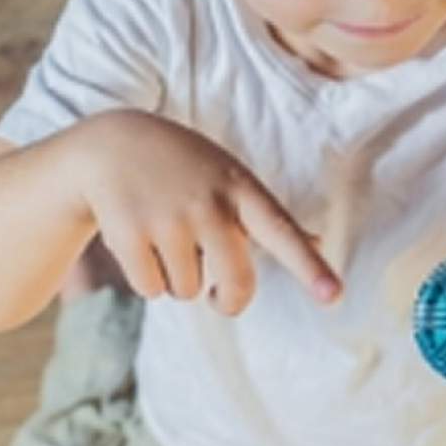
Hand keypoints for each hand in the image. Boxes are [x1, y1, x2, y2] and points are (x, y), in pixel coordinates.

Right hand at [70, 110, 340, 314]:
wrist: (111, 145)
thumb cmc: (188, 169)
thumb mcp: (232, 180)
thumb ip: (274, 218)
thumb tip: (322, 241)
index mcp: (242, 192)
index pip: (283, 233)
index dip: (310, 267)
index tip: (334, 297)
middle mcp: (210, 204)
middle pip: (237, 284)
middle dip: (228, 301)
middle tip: (219, 298)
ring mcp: (168, 218)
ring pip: (187, 291)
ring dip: (178, 281)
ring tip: (165, 237)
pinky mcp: (129, 233)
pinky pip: (151, 289)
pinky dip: (147, 279)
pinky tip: (139, 241)